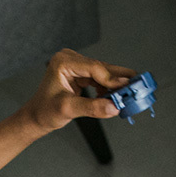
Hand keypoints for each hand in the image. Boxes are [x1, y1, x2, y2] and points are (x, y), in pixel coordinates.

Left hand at [20, 49, 136, 133]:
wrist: (37, 117)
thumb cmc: (45, 111)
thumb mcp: (68, 110)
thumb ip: (92, 107)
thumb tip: (114, 107)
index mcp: (64, 62)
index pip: (94, 67)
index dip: (112, 78)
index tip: (127, 88)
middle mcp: (70, 59)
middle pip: (102, 67)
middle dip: (119, 79)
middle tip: (139, 85)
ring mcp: (76, 65)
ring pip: (103, 73)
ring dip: (116, 85)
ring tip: (130, 94)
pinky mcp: (81, 73)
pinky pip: (100, 79)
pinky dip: (109, 88)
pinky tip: (115, 97)